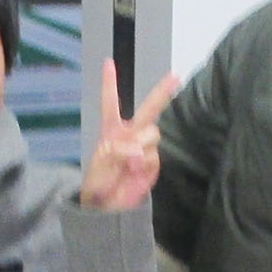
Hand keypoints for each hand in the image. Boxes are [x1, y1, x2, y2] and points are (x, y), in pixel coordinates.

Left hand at [79, 63, 178, 210]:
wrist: (107, 209)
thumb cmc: (97, 185)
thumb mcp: (99, 165)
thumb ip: (116, 151)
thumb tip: (137, 150)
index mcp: (111, 131)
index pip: (110, 103)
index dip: (109, 83)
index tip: (109, 63)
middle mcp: (130, 135)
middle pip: (148, 109)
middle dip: (162, 91)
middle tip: (175, 76)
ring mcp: (143, 149)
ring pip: (152, 133)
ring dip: (141, 144)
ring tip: (127, 163)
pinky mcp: (152, 164)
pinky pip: (153, 154)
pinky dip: (144, 161)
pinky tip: (134, 170)